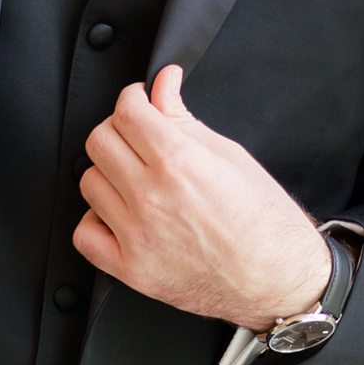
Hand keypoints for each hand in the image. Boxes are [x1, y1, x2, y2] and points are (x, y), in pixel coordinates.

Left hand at [76, 66, 330, 327]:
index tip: (139, 103)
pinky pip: (85, 234)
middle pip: (99, 142)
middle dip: (118, 131)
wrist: (278, 280)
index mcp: (179, 163)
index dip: (133, 99)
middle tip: (139, 139)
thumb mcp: (231, 156)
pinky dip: (96, 221)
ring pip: (90, 183)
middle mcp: (152, 197)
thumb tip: (164, 85)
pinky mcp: (131, 270)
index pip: (126, 112)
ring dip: (109, 174)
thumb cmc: (266, 223)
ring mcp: (137, 235)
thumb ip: (184, 119)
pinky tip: (120, 216)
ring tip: (135, 180)